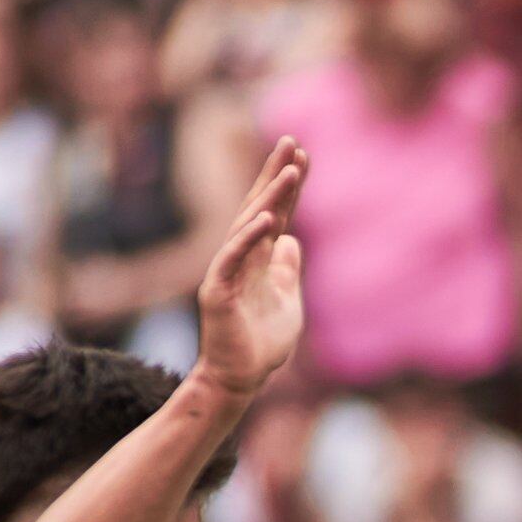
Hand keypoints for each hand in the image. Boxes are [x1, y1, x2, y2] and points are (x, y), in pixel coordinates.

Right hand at [193, 136, 308, 399]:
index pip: (277, 212)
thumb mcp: (287, 299)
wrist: (241, 378)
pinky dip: (250, 237)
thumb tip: (293, 240)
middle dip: (276, 174)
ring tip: (289, 171)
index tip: (303, 155)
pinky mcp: (219, 290)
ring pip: (249, 225)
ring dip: (269, 197)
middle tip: (292, 142)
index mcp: (260, 258)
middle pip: (260, 206)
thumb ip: (288, 269)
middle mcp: (242, 256)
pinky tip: (269, 218)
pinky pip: (235, 258)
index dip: (289, 185)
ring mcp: (228, 270)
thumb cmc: (262, 343)